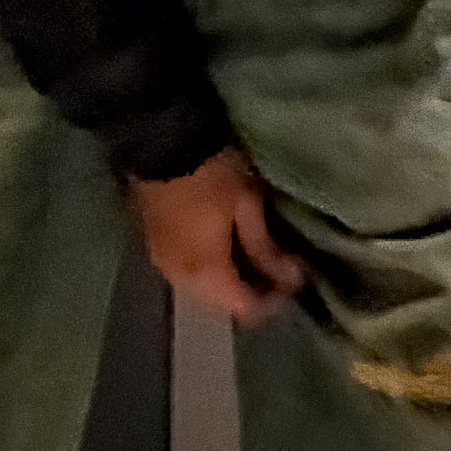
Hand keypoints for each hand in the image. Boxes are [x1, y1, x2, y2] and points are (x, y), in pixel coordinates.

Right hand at [128, 146, 307, 324]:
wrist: (159, 142)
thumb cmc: (211, 173)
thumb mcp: (247, 205)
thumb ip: (267, 248)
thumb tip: (292, 280)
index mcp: (207, 274)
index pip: (246, 308)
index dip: (274, 301)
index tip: (295, 281)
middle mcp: (181, 280)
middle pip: (222, 303)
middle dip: (251, 291)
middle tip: (277, 268)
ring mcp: (164, 263)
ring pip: (204, 289)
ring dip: (230, 280)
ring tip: (253, 256)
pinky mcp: (155, 246)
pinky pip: (187, 272)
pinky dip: (209, 267)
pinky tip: (224, 246)